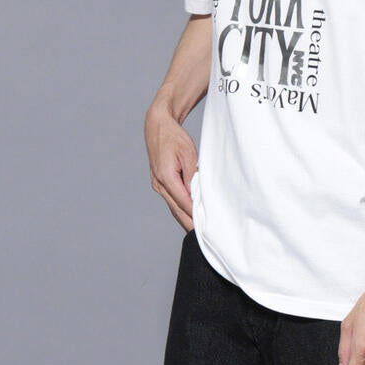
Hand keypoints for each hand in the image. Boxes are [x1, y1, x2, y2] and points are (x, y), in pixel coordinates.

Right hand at [144, 106, 197, 229]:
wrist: (157, 126)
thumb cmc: (174, 138)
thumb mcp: (188, 154)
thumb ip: (192, 176)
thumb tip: (197, 195)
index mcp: (165, 177)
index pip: (184, 202)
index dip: (195, 216)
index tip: (207, 227)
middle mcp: (159, 184)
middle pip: (177, 210)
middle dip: (190, 224)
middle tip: (204, 238)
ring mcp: (157, 185)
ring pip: (174, 208)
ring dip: (186, 220)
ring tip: (199, 233)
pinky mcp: (159, 184)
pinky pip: (172, 201)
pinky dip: (181, 210)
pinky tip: (190, 219)